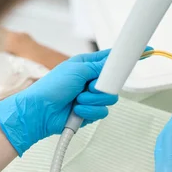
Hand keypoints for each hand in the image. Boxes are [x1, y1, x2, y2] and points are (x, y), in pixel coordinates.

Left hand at [0, 50, 117, 155]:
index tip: (131, 59)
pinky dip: (90, 111)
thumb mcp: (77, 70)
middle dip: (102, 87)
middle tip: (90, 86)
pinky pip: (102, 112)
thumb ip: (99, 66)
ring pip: (109, 99)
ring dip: (93, 100)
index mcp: (86, 66)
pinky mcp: (91, 111)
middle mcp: (90, 81)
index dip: (118, 61)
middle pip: (113, 82)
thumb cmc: (51, 87)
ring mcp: (91, 97)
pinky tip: (77, 109)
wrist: (41, 111)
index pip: (108, 61)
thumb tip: (113, 62)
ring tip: (78, 99)